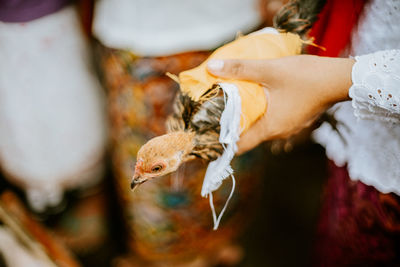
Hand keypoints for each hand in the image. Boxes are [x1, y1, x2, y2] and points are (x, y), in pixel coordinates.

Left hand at [207, 55, 354, 153]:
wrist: (340, 78)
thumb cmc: (306, 77)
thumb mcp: (269, 70)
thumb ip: (240, 69)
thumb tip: (211, 69)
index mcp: (270, 128)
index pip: (239, 146)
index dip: (222, 142)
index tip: (208, 134)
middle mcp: (278, 133)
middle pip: (248, 136)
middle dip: (231, 126)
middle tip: (214, 113)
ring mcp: (288, 127)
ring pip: (260, 126)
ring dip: (246, 117)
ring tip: (231, 102)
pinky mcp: (294, 118)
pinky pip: (271, 119)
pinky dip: (260, 112)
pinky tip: (255, 97)